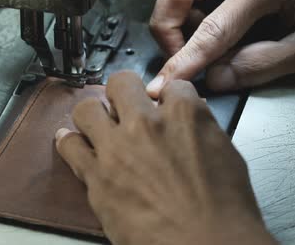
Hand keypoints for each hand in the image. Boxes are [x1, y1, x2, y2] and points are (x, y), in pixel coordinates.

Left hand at [55, 71, 275, 244]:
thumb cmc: (223, 210)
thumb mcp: (226, 155)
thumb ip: (201, 128)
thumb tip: (190, 118)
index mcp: (184, 115)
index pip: (171, 87)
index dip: (167, 97)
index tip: (163, 106)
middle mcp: (147, 124)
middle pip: (122, 84)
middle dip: (124, 92)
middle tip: (125, 105)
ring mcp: (118, 148)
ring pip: (88, 109)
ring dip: (94, 114)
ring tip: (98, 124)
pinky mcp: (97, 176)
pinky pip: (70, 146)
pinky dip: (68, 141)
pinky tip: (70, 140)